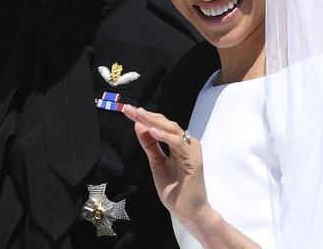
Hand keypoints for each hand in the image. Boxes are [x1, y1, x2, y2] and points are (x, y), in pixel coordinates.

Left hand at [123, 106, 212, 226]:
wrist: (187, 212)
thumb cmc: (175, 190)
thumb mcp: (156, 164)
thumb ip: (150, 145)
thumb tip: (138, 126)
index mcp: (176, 144)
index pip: (160, 126)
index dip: (144, 118)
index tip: (128, 111)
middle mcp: (185, 144)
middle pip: (165, 124)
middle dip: (147, 116)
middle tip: (131, 110)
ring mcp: (191, 151)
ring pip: (173, 130)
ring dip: (155, 122)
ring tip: (140, 116)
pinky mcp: (194, 161)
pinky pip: (180, 144)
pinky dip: (166, 137)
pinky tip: (153, 132)